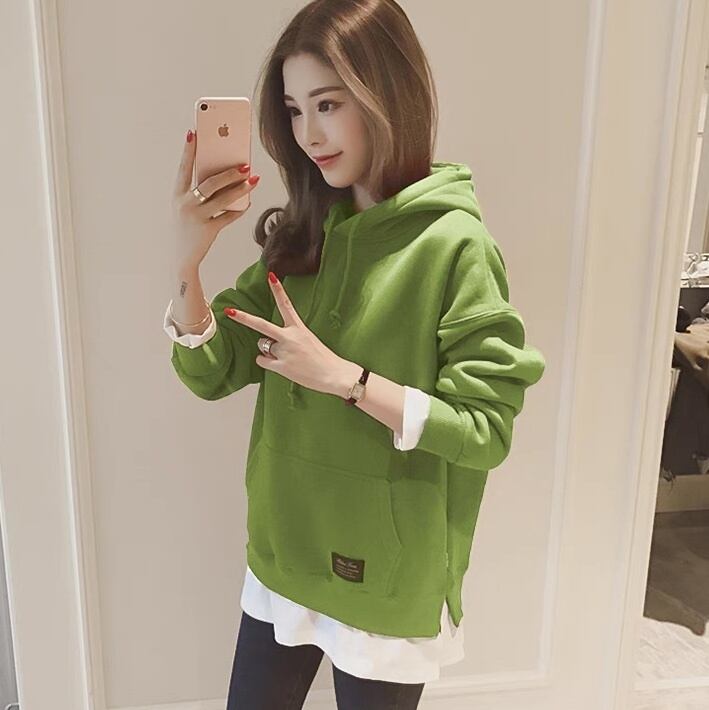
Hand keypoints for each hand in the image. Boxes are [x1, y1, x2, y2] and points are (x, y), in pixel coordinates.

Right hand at [171, 129, 259, 273]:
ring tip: (253, 179)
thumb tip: (224, 178)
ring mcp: (196, 218)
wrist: (180, 260)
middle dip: (228, 172)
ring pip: (222, 199)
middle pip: (209, 183)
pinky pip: (228, 217)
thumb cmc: (186, 230)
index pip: (184, 168)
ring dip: (240, 188)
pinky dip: (239, 209)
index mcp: (177, 196)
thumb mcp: (186, 209)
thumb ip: (199, 194)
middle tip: (245, 164)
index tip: (194, 133)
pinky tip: (249, 202)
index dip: (189, 151)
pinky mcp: (208, 231)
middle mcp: (185, 205)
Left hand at [224, 271, 350, 395]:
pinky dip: (266, 362)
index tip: (270, 276)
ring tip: (285, 357)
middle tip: (230, 312)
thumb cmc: (324, 359)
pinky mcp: (281, 366)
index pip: (286, 304)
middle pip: (261, 325)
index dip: (278, 290)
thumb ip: (291, 338)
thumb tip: (271, 344)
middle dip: (243, 318)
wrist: (334, 374)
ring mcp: (284, 352)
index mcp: (299, 328)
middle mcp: (289, 337)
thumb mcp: (309, 340)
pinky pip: (262, 361)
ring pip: (262, 346)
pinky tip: (280, 365)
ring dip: (268, 350)